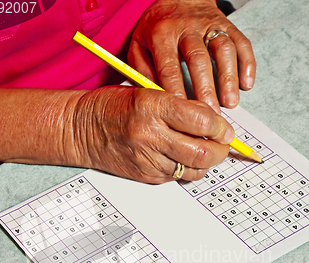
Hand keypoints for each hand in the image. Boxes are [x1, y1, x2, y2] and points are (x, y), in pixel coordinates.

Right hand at [67, 86, 234, 183]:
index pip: (202, 120)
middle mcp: (151, 135)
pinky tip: (184, 158)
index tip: (225, 127)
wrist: (82, 130)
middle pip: (203, 152)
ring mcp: (148, 159)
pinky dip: (188, 169)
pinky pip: (179, 177)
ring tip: (204, 151)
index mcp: (152, 106)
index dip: (221, 126)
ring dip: (206, 162)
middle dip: (221, 150)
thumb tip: (214, 121)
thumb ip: (180, 106)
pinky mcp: (146, 176)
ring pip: (194, 170)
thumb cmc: (113, 107)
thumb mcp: (147, 92)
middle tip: (223, 144)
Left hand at [128, 0, 255, 111]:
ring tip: (230, 103)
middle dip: (205, 89)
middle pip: (198, 60)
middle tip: (210, 114)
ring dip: (228, 78)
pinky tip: (247, 84)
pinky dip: (247, 63)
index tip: (183, 113)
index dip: (177, 91)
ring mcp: (209, 25)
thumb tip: (154, 98)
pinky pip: (241, 42)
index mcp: (162, 34)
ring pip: (223, 50)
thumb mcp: (138, 45)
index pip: (169, 67)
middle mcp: (187, 27)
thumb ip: (142, 71)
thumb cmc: (157, 29)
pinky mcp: (227, 24)